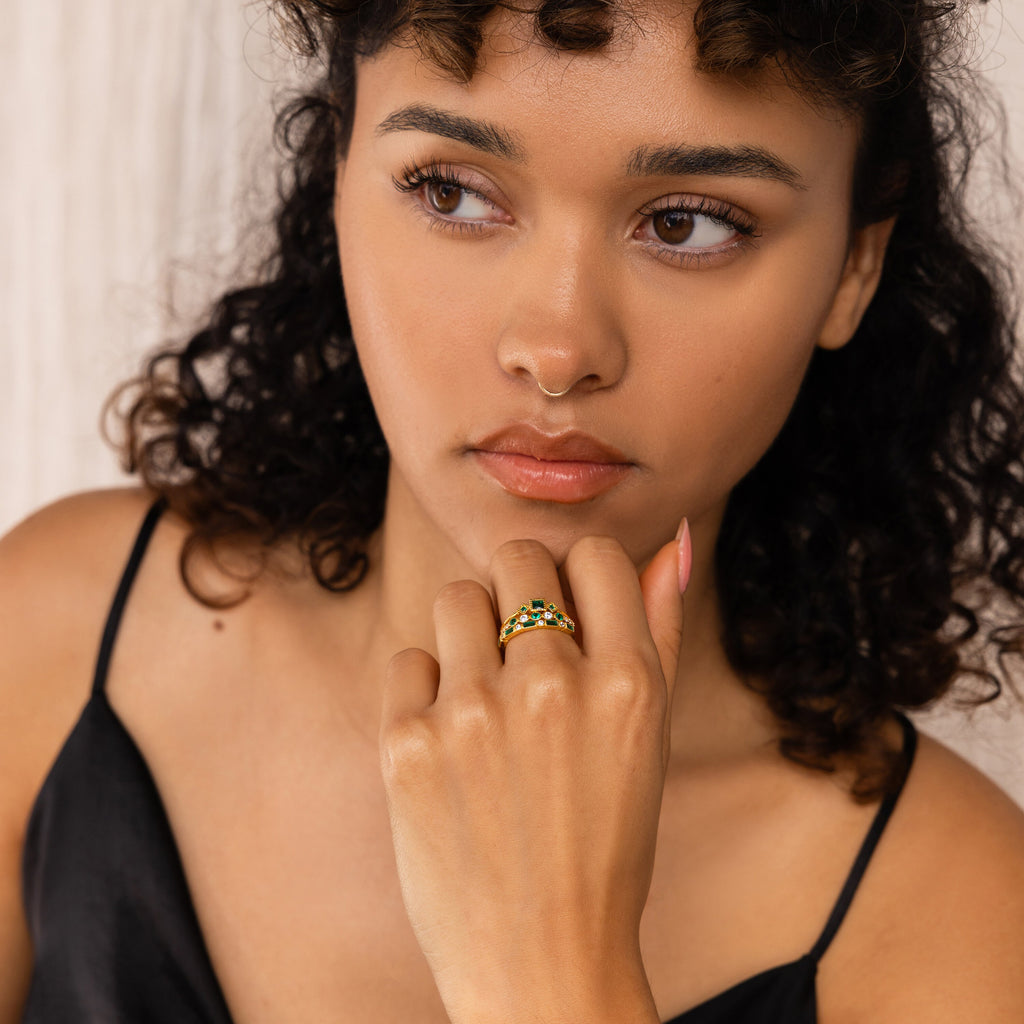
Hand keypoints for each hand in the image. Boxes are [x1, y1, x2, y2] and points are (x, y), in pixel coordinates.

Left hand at [378, 525, 688, 1023]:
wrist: (542, 961)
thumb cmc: (607, 846)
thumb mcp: (652, 738)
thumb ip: (661, 629)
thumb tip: (673, 539)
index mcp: (628, 682)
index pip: (593, 553)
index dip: (579, 580)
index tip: (571, 617)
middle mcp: (553, 685)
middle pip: (518, 559)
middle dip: (521, 595)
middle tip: (523, 658)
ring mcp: (475, 713)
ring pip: (458, 599)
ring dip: (470, 637)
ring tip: (485, 701)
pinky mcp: (408, 744)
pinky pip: (409, 660)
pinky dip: (426, 692)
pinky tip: (450, 744)